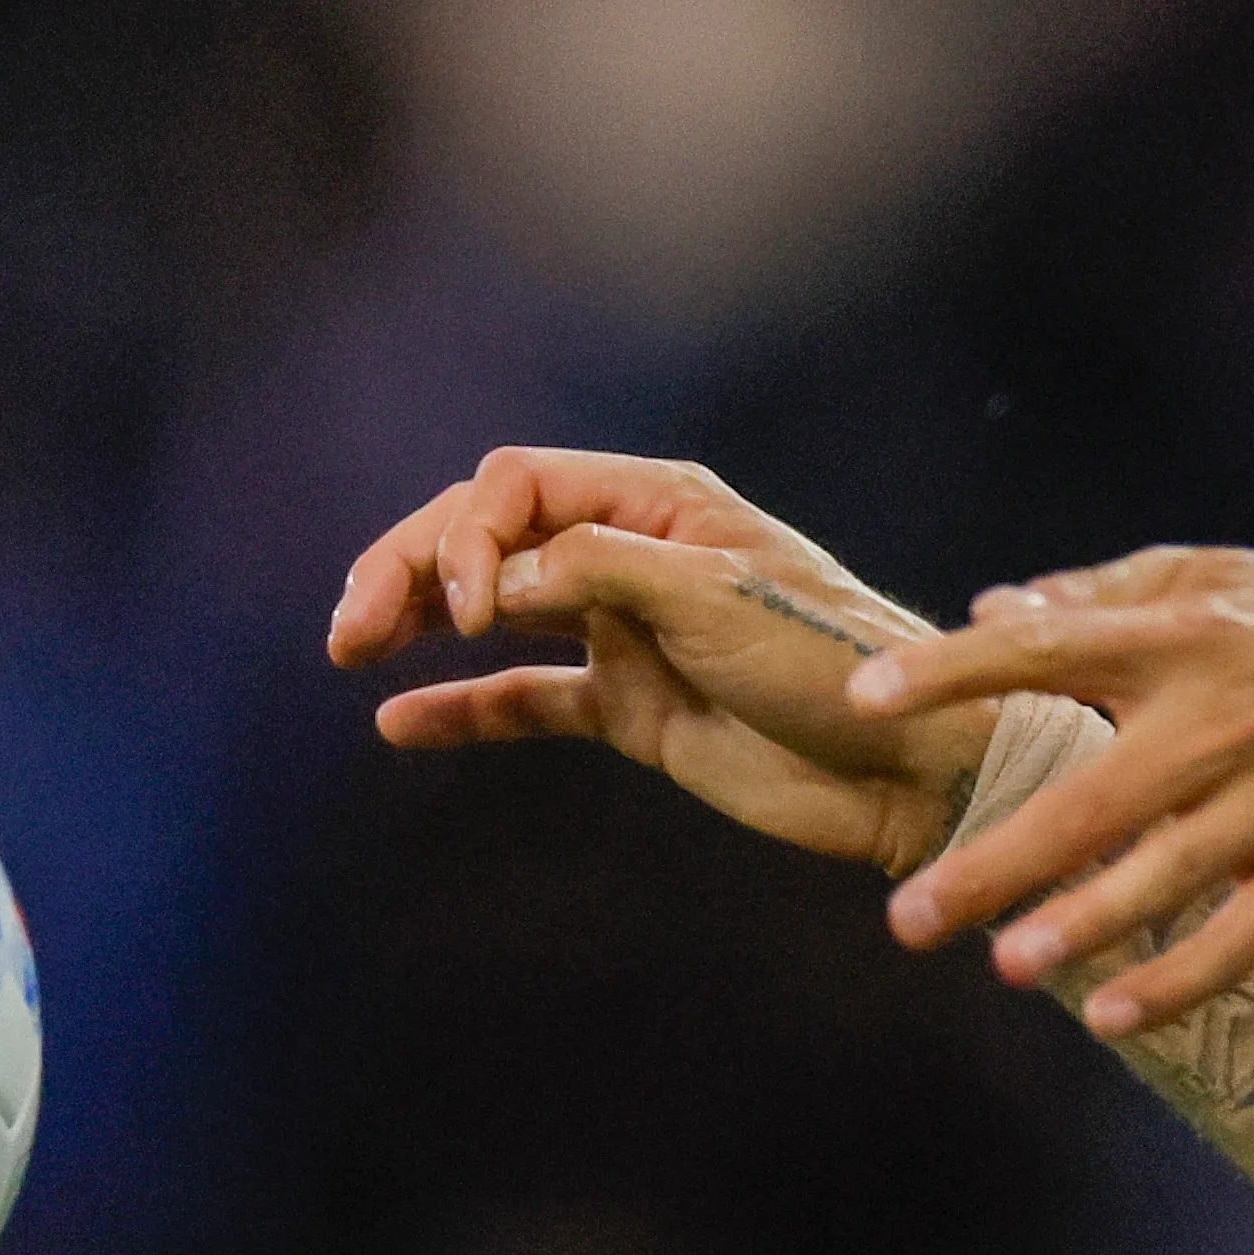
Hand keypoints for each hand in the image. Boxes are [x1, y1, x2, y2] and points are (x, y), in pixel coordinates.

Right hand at [327, 448, 1001, 873]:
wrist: (905, 766)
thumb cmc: (832, 661)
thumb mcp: (714, 597)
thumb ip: (596, 572)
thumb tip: (491, 581)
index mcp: (659, 502)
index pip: (518, 488)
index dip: (467, 538)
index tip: (465, 610)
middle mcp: (634, 555)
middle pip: (490, 540)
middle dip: (414, 569)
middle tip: (350, 625)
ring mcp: (627, 632)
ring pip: (497, 612)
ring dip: (422, 623)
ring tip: (348, 648)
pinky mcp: (632, 708)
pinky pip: (528, 700)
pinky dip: (464, 706)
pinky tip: (397, 721)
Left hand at [846, 546, 1253, 1034]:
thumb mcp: (1212, 574)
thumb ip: (1098, 592)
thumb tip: (988, 610)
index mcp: (1180, 636)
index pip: (1043, 650)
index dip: (950, 672)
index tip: (863, 698)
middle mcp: (1221, 721)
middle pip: (1089, 799)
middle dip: (995, 863)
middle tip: (910, 917)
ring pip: (1163, 878)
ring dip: (1081, 927)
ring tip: (1006, 966)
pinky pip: (1242, 939)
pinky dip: (1178, 980)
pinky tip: (1111, 1015)